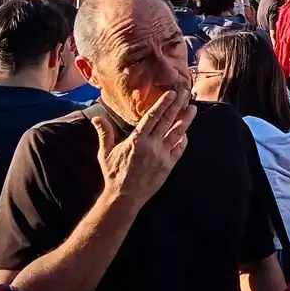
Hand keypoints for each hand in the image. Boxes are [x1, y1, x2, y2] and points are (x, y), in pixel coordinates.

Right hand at [91, 90, 195, 206]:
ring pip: (177, 132)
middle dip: (178, 105)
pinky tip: (186, 132)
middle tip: (186, 93)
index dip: (163, 103)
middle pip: (168, 120)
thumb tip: (96, 117)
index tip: (171, 93)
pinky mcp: (168, 165)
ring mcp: (162, 155)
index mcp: (137, 139)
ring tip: (193, 108)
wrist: (125, 197)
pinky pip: (179, 149)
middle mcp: (152, 145)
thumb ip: (104, 133)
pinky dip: (183, 139)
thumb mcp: (106, 153)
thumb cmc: (114, 174)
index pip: (153, 116)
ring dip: (186, 119)